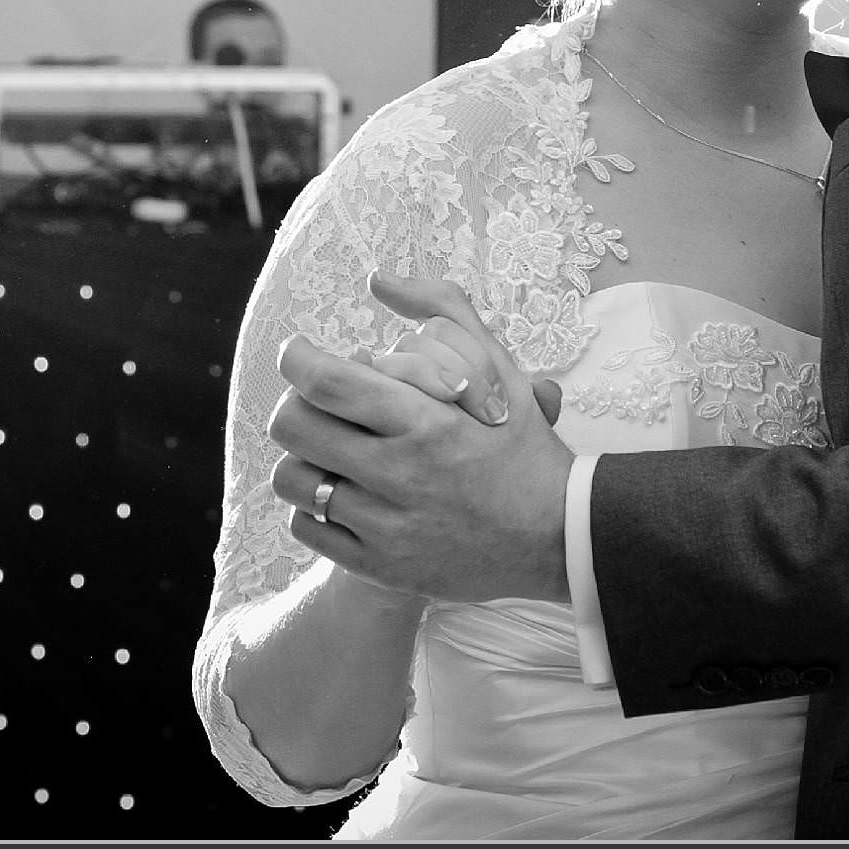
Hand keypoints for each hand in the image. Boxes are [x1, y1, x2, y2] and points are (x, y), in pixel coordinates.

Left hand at [266, 276, 573, 603]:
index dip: (297, 358)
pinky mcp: (379, 568)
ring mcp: (386, 527)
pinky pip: (306, 527)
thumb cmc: (521, 445)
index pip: (327, 381)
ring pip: (292, 478)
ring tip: (330, 448)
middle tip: (315, 401)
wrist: (557, 538)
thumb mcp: (497, 368)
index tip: (301, 352)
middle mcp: (400, 475)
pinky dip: (313, 504)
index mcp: (426, 421)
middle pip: (294, 426)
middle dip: (295, 402)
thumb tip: (379, 280)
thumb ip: (442, 311)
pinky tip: (344, 490)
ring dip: (303, 455)